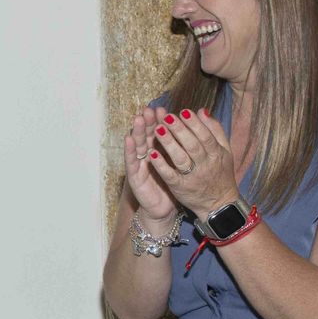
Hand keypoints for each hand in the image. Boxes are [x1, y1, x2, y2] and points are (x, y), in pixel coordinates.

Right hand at [123, 105, 179, 222]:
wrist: (163, 209)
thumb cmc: (172, 186)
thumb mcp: (179, 165)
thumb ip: (181, 148)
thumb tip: (189, 129)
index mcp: (160, 151)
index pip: (159, 132)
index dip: (160, 121)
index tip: (162, 108)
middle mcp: (147, 155)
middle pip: (147, 135)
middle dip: (148, 122)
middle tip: (149, 109)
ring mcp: (139, 164)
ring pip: (137, 144)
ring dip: (137, 131)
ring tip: (138, 118)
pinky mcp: (134, 176)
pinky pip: (132, 161)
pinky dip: (129, 150)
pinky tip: (129, 139)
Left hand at [147, 108, 239, 218]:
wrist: (219, 204)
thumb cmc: (220, 172)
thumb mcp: (224, 151)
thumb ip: (215, 130)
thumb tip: (202, 111)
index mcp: (216, 154)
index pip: (206, 136)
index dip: (195, 124)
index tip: (183, 112)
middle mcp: (205, 165)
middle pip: (192, 145)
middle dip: (179, 130)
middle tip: (166, 116)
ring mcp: (192, 177)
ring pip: (180, 159)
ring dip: (168, 144)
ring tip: (157, 129)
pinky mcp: (180, 188)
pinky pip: (170, 175)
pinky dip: (161, 165)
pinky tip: (152, 154)